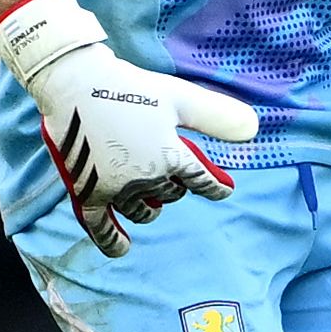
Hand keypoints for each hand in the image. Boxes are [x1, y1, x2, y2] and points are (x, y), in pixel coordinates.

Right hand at [0, 0, 258, 256]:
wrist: (75, 82)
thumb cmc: (130, 86)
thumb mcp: (180, 96)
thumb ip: (217, 116)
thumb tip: (255, 130)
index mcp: (171, 157)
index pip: (203, 182)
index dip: (215, 187)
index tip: (223, 190)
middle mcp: (146, 179)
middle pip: (171, 194)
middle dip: (176, 185)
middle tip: (170, 171)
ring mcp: (115, 189)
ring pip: (143, 210)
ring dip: (152, 207)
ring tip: (151, 201)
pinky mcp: (87, 192)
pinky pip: (101, 228)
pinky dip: (112, 241)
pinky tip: (123, 249)